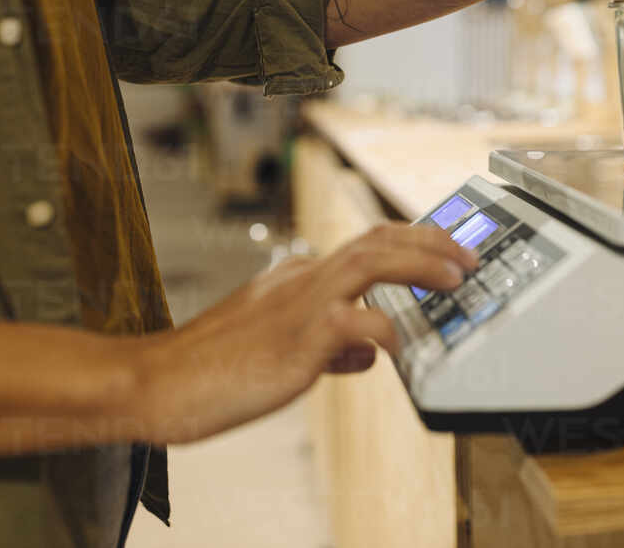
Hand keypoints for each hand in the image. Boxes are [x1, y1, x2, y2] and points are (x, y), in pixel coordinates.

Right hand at [133, 223, 475, 443]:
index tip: (444, 249)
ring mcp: (297, 305)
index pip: (366, 246)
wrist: (157, 383)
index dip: (411, 243)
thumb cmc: (212, 370)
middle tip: (466, 254)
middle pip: (375, 240)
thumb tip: (371, 349)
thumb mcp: (282, 349)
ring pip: (369, 262)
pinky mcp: (293, 339)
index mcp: (296, 278)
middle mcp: (300, 280)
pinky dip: (384, 328)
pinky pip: (352, 323)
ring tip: (455, 274)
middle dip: (427, 240)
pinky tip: (401, 345)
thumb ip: (330, 344)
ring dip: (419, 264)